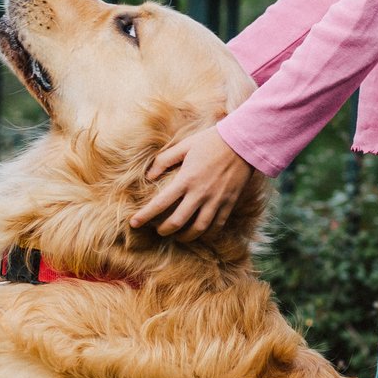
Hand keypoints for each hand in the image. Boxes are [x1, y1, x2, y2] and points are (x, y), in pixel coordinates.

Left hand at [128, 125, 256, 241]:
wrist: (243, 142)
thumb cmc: (211, 141)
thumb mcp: (184, 145)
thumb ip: (164, 161)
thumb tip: (149, 176)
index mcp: (186, 179)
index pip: (160, 203)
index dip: (145, 216)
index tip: (134, 223)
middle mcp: (200, 193)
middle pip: (177, 222)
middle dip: (164, 230)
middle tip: (158, 231)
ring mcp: (216, 200)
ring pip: (198, 228)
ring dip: (185, 236)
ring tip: (178, 236)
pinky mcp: (229, 203)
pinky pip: (217, 225)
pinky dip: (207, 233)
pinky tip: (200, 233)